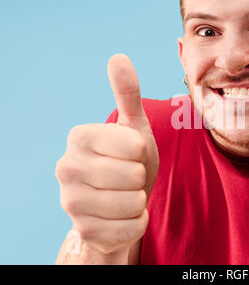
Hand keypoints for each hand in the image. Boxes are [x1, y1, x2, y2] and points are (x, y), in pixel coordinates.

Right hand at [55, 54, 158, 256]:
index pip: (135, 145)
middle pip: (133, 175)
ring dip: (139, 200)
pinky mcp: (84, 231)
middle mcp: (66, 167)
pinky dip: (138, 222)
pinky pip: (133, 227)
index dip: (142, 152)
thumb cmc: (128, 163)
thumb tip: (119, 57)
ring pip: (133, 202)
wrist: (118, 205)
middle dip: (140, 178)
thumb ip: (128, 95)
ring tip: (125, 195)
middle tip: (128, 178)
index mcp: (79, 137)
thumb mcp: (134, 128)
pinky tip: (123, 216)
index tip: (131, 155)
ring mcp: (70, 203)